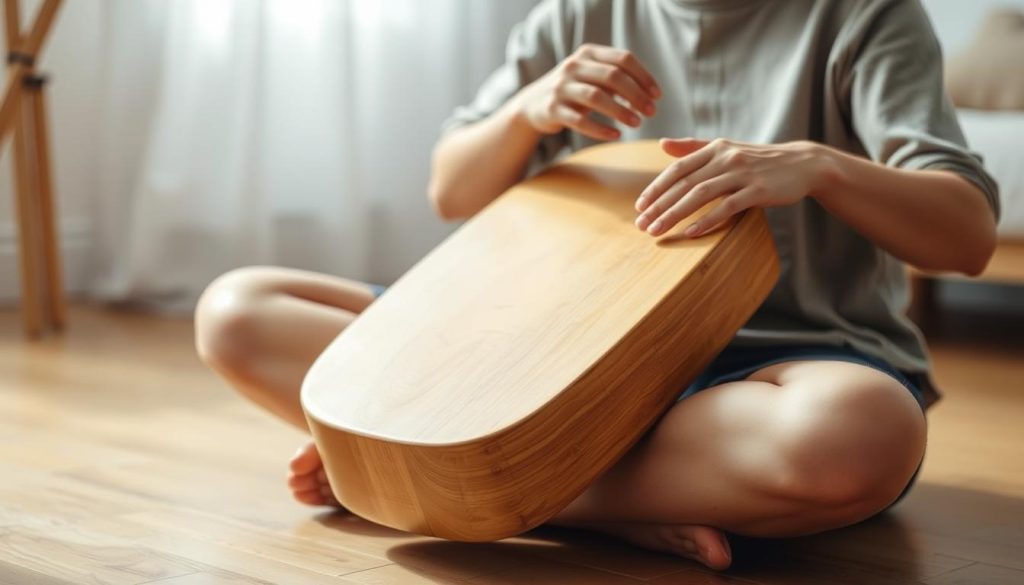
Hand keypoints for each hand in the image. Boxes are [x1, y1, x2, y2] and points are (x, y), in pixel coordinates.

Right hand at [513, 44, 660, 140]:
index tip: (657, 95)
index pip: (623, 59)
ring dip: (620, 111)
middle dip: (636, 94)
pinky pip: (580, 121)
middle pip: (612, 76)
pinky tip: (616, 135)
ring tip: (637, 123)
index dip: (644, 77)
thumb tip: (649, 93)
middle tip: (651, 111)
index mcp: (588, 53)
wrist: (533, 103)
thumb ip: (616, 79)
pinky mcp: (552, 109)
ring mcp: (561, 88)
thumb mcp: (592, 76)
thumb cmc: (573, 90)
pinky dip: (601, 129)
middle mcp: (573, 67)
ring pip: (596, 97)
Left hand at [634, 138, 828, 236]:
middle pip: (684, 184)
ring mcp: (743, 173)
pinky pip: (728, 207)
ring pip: (701, 195)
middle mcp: (726, 157)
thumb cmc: (758, 160)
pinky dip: (708, 220)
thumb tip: (662, 144)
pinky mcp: (759, 191)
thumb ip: (693, 148)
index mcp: (715, 148)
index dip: (656, 188)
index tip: (639, 207)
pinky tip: (691, 233)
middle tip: (641, 225)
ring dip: (675, 214)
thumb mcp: (726, 148)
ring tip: (657, 231)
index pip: (677, 169)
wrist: (802, 164)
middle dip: (659, 206)